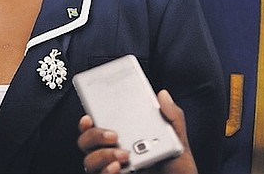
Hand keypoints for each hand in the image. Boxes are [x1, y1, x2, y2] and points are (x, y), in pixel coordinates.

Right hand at [77, 90, 197, 173]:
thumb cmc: (175, 165)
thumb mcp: (176, 139)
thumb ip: (172, 116)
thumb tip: (163, 96)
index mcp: (122, 135)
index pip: (96, 125)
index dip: (87, 120)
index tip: (89, 116)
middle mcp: (112, 151)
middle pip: (87, 141)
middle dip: (95, 135)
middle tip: (113, 135)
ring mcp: (112, 167)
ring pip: (89, 160)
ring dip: (102, 155)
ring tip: (123, 154)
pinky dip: (106, 171)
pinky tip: (118, 167)